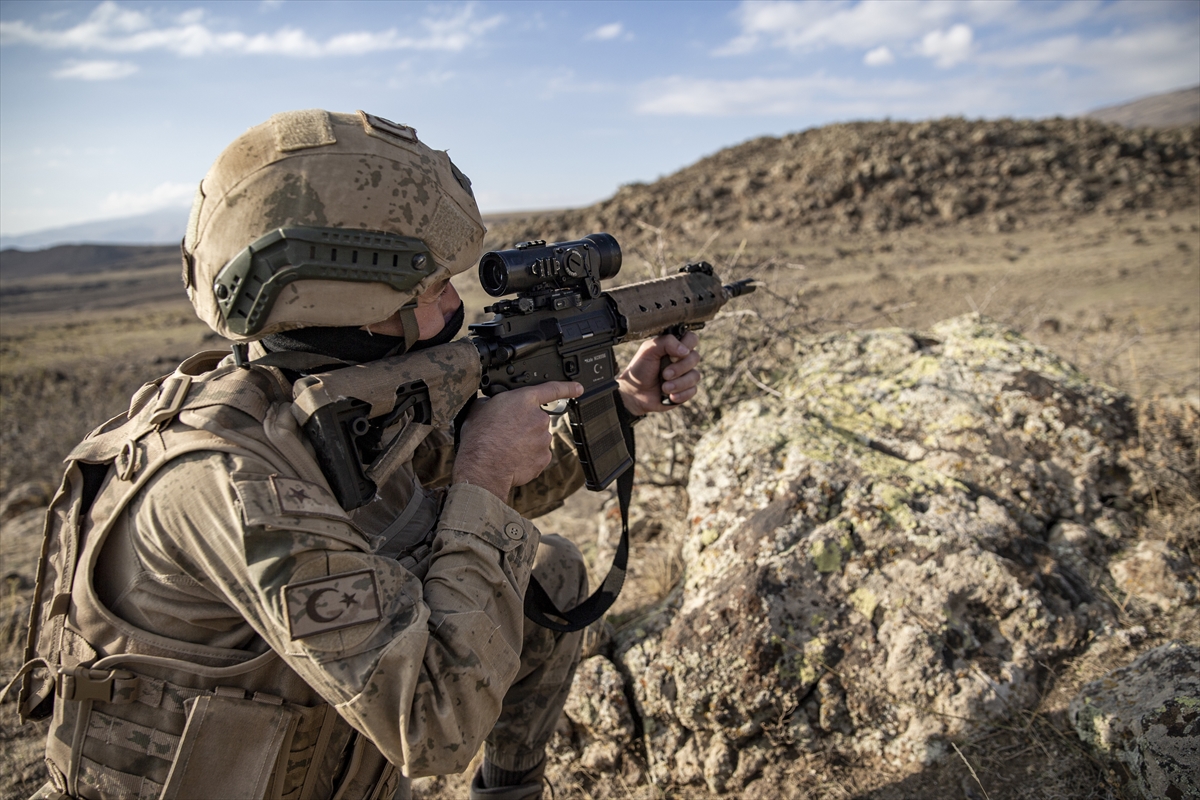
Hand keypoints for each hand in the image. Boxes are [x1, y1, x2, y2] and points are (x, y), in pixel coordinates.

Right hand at [454, 381, 583, 499]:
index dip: (568, 388)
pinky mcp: (544, 458)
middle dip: (525, 425)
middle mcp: (539, 417)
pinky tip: (512, 458)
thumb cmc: (479, 438)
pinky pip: (537, 455)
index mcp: (524, 400)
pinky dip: (527, 457)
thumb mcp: (480, 408)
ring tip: (506, 447)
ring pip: (537, 438)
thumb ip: (495, 402)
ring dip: (525, 442)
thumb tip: (494, 404)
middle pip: (537, 418)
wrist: (483, 467)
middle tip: (506, 433)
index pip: (552, 389)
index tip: (578, 388)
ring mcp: (544, 439)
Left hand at [617, 331, 701, 416]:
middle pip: (695, 357)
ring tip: (664, 388)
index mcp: (674, 346)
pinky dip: (680, 394)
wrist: (635, 393)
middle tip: (664, 374)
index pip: (692, 338)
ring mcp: (686, 375)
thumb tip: (685, 351)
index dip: (687, 345)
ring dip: (678, 383)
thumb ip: (666, 342)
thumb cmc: (640, 369)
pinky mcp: (686, 390)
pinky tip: (669, 396)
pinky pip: (693, 390)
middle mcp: (682, 359)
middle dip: (679, 368)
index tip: (672, 354)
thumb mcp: (648, 350)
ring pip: (695, 376)